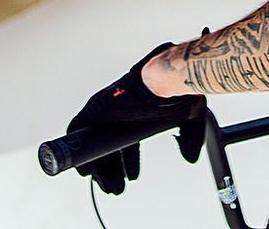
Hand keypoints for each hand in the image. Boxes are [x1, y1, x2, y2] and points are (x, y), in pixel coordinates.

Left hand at [66, 41, 207, 193]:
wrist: (161, 80)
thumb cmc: (173, 91)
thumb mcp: (189, 119)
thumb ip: (191, 138)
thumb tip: (191, 157)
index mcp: (137, 115)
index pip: (126, 143)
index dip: (128, 162)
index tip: (132, 176)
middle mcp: (119, 115)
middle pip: (109, 149)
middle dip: (112, 172)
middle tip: (117, 188)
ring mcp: (105, 113)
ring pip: (94, 146)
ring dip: (99, 169)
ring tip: (110, 186)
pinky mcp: (93, 111)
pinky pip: (77, 134)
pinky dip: (79, 153)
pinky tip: (87, 169)